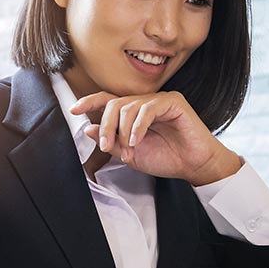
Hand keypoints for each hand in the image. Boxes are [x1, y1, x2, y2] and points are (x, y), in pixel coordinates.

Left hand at [70, 91, 240, 184]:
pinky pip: (147, 108)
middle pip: (115, 104)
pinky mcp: (173, 102)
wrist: (193, 166)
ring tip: (129, 149)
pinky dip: (138, 126)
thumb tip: (89, 129)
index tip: (74, 110)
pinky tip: (137, 140)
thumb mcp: (131, 154)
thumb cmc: (167, 159)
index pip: (109, 101)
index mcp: (135, 113)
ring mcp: (159, 101)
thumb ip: (112, 141)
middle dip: (107, 126)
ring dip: (123, 131)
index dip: (90, 102)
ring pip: (129, 106)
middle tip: (107, 146)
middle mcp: (145, 103)